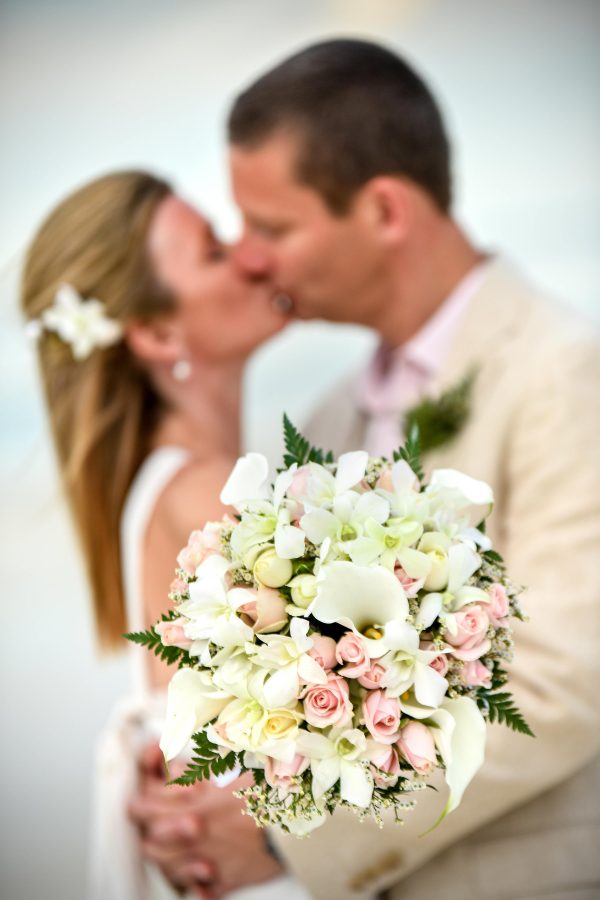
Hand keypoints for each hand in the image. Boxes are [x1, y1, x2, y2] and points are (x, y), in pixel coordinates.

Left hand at [128, 743, 282, 897]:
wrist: (298, 818)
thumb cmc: (269, 789)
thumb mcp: (232, 770)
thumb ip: (198, 771)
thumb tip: (175, 769)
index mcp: (197, 801)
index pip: (148, 807)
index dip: (140, 806)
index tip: (138, 804)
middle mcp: (197, 832)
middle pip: (152, 841)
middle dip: (148, 834)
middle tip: (151, 828)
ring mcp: (209, 859)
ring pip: (168, 868)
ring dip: (167, 859)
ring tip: (173, 851)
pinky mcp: (225, 881)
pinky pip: (199, 891)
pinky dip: (196, 884)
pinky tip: (200, 875)